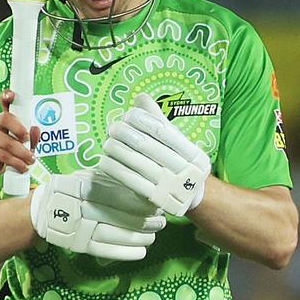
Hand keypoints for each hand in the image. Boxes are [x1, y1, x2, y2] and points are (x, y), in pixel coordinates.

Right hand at [0, 90, 37, 176]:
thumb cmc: (10, 148)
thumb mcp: (24, 141)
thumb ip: (32, 135)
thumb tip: (36, 129)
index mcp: (5, 117)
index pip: (4, 102)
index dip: (7, 96)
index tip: (11, 95)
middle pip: (5, 119)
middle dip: (19, 129)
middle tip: (28, 140)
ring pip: (7, 142)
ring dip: (23, 153)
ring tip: (31, 159)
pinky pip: (3, 156)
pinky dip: (16, 162)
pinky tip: (22, 167)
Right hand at [29, 167, 165, 260]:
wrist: (42, 210)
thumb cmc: (70, 189)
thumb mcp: (86, 176)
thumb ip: (109, 180)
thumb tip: (139, 185)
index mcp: (84, 188)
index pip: (118, 196)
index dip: (139, 203)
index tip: (155, 205)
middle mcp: (82, 208)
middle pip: (119, 217)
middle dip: (144, 221)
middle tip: (161, 222)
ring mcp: (80, 228)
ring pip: (115, 235)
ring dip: (138, 238)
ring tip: (153, 236)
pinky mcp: (79, 245)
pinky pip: (105, 251)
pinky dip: (125, 252)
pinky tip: (141, 252)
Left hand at [100, 93, 210, 216]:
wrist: (190, 199)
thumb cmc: (178, 163)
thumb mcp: (176, 142)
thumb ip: (159, 120)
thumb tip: (141, 97)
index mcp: (195, 154)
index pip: (162, 129)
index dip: (142, 119)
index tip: (127, 115)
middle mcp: (188, 172)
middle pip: (147, 145)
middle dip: (124, 133)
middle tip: (112, 128)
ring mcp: (173, 189)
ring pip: (136, 163)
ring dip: (116, 150)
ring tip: (107, 144)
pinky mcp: (158, 202)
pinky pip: (131, 182)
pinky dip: (115, 169)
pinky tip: (104, 161)